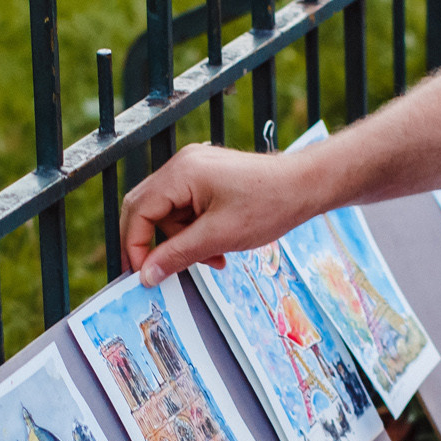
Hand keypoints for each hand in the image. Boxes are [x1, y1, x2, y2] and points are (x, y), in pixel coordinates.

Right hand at [119, 143, 321, 283]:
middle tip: (163, 272)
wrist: (305, 186)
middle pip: (147, 209)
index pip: (138, 210)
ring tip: (212, 258)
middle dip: (157, 244)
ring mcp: (194, 170)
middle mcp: (182, 165)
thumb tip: (147, 274)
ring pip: (168, 213)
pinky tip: (217, 246)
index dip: (135, 246)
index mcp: (181, 173)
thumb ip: (178, 255)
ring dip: (182, 241)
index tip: (142, 274)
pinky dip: (195, 231)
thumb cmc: (269, 204)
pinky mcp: (207, 178)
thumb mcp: (219, 237)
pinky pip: (186, 209)